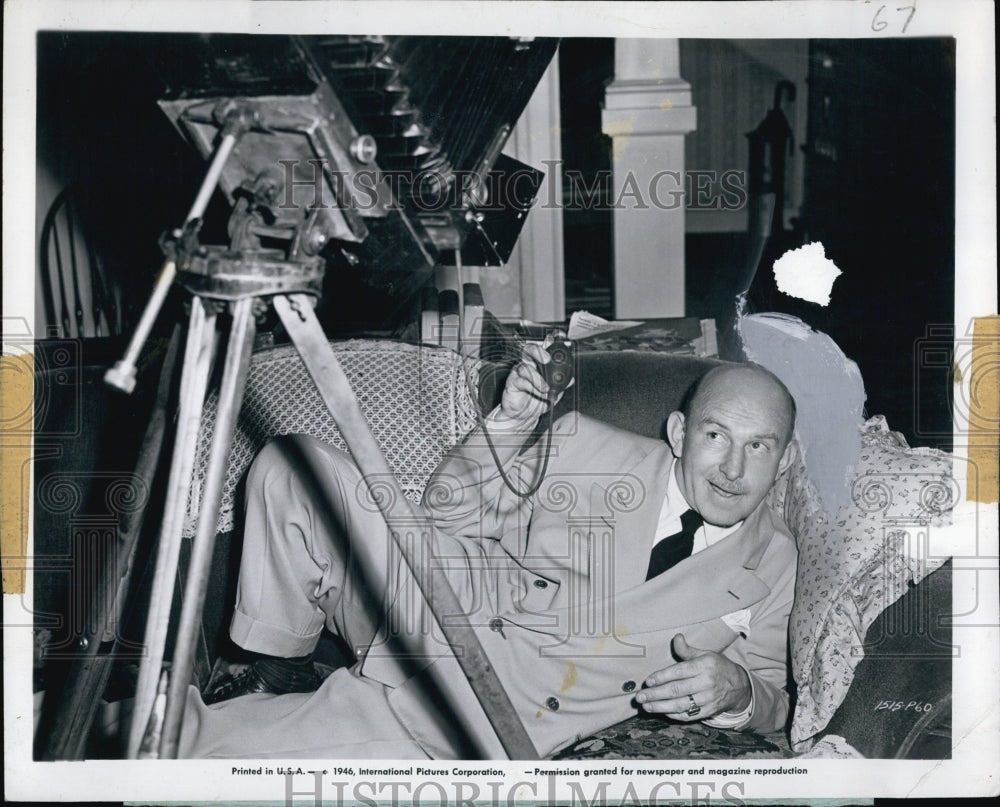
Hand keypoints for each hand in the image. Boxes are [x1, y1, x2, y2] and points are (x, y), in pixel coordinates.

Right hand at [498, 342, 560, 425]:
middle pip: (528, 350)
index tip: (556, 345)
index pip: (541, 349)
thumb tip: (571, 379)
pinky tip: (540, 393)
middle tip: (547, 359)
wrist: (526, 415)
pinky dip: (532, 387)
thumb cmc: (538, 400)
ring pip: (524, 368)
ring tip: (546, 389)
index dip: (547, 343)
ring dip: (538, 378)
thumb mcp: (554, 392)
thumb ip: (561, 384)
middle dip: (538, 352)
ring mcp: (518, 373)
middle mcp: (527, 365)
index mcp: (538, 363)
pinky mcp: (512, 383)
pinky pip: (521, 381)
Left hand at [634, 634, 751, 720]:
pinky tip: (661, 712)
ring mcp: (707, 700)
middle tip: (640, 697)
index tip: (648, 681)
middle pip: (677, 690)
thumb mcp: (705, 654)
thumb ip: (687, 650)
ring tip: (646, 706)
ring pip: (681, 705)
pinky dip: (674, 715)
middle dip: (656, 694)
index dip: (662, 677)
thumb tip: (676, 637)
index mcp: (704, 666)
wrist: (739, 686)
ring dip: (661, 707)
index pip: (679, 672)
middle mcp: (706, 683)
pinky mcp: (708, 712)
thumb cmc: (717, 667)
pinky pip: (688, 715)